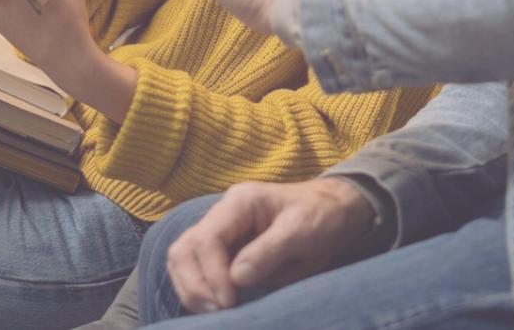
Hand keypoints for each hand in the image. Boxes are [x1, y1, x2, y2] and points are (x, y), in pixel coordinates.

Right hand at [166, 178, 375, 312]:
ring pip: (182, 259)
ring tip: (214, 313)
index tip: (229, 301)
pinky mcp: (222, 249)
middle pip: (184, 249)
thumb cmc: (319, 216)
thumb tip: (236, 279)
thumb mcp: (301, 231)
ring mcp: (219, 231)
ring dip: (191, 289)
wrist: (331, 213)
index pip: (207, 238)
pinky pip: (194, 268)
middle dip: (195, 285)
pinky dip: (197, 289)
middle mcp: (222, 214)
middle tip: (218, 312)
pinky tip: (212, 306)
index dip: (212, 274)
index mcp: (240, 202)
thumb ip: (268, 251)